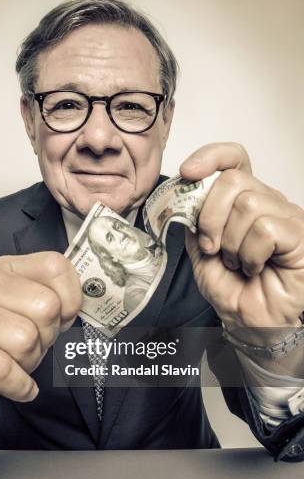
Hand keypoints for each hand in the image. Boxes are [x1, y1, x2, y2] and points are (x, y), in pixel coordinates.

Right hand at [0, 252, 81, 428]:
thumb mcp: (30, 320)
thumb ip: (56, 306)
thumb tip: (77, 305)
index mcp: (3, 267)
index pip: (55, 266)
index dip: (70, 300)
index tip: (61, 320)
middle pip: (45, 307)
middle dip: (45, 339)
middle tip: (27, 349)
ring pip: (25, 339)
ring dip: (27, 364)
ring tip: (11, 363)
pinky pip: (0, 369)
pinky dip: (17, 385)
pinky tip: (13, 385)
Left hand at [180, 143, 303, 328]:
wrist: (248, 322)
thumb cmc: (231, 288)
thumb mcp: (200, 249)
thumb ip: (194, 219)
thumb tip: (185, 193)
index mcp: (245, 200)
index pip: (235, 159)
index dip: (211, 157)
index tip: (188, 173)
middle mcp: (269, 203)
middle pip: (233, 181)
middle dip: (210, 217)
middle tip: (211, 247)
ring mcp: (288, 217)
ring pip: (248, 205)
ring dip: (231, 243)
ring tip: (237, 263)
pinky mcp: (301, 235)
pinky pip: (265, 229)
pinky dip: (250, 254)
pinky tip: (254, 268)